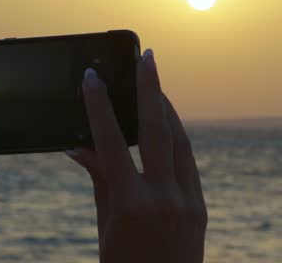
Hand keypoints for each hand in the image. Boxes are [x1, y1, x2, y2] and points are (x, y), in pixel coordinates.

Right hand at [66, 49, 206, 262]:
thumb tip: (80, 145)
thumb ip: (99, 180)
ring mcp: (188, 202)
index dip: (99, 107)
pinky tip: (165, 122)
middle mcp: (164, 199)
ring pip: (180, 141)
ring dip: (166, 108)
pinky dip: (176, 136)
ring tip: (153, 83)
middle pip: (158, 130)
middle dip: (151, 89)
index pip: (112, 143)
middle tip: (146, 56)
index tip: (92, 77)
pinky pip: (188, 161)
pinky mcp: (201, 206)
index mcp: (131, 206)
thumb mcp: (105, 226)